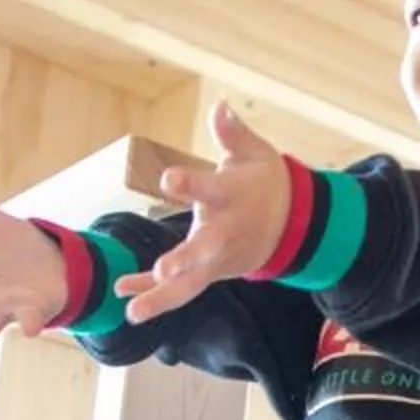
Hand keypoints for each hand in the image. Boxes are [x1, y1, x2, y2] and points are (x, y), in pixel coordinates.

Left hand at [120, 101, 295, 324]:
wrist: (293, 223)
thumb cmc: (265, 181)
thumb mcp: (255, 153)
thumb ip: (233, 134)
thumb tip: (220, 106)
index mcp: (233, 197)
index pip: (210, 189)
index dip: (189, 184)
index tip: (168, 179)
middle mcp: (226, 232)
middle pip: (206, 250)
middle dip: (185, 261)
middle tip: (163, 272)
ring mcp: (220, 258)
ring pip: (193, 283)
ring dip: (163, 298)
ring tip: (133, 313)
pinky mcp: (212, 271)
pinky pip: (183, 287)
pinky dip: (153, 292)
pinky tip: (126, 297)